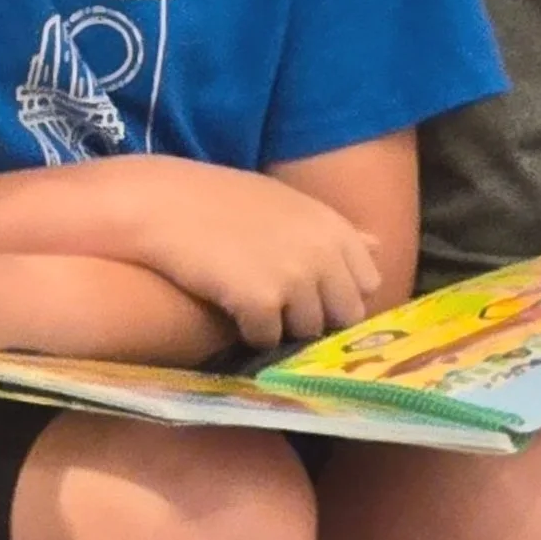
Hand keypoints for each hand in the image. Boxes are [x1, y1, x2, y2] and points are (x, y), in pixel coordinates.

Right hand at [133, 161, 381, 348]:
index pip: (366, 283)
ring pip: (306, 332)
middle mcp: (322, 253)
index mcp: (333, 227)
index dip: (339, 293)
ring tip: (249, 301)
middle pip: (342, 315)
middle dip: (315, 316)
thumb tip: (378, 246)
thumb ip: (334, 232)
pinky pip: (268, 339)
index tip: (313, 293)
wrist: (162, 203)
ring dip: (281, 326)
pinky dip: (250, 333)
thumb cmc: (221, 200)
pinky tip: (229, 309)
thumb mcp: (287, 205)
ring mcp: (294, 278)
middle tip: (277, 303)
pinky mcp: (261, 302)